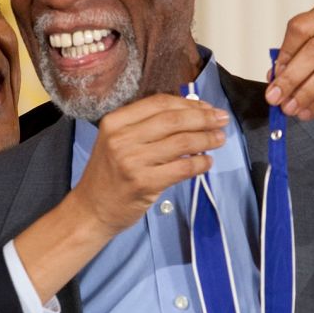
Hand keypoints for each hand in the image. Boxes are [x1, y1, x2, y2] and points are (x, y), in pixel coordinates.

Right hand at [69, 94, 227, 234]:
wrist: (91, 209)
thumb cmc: (109, 174)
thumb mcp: (117, 141)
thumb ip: (146, 126)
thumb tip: (191, 112)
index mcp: (115, 121)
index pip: (159, 103)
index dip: (188, 103)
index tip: (207, 107)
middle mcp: (122, 138)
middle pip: (173, 120)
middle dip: (204, 118)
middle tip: (222, 120)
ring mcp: (132, 161)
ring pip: (181, 142)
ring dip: (206, 139)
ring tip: (220, 139)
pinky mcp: (144, 183)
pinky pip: (182, 168)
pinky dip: (200, 163)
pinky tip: (207, 162)